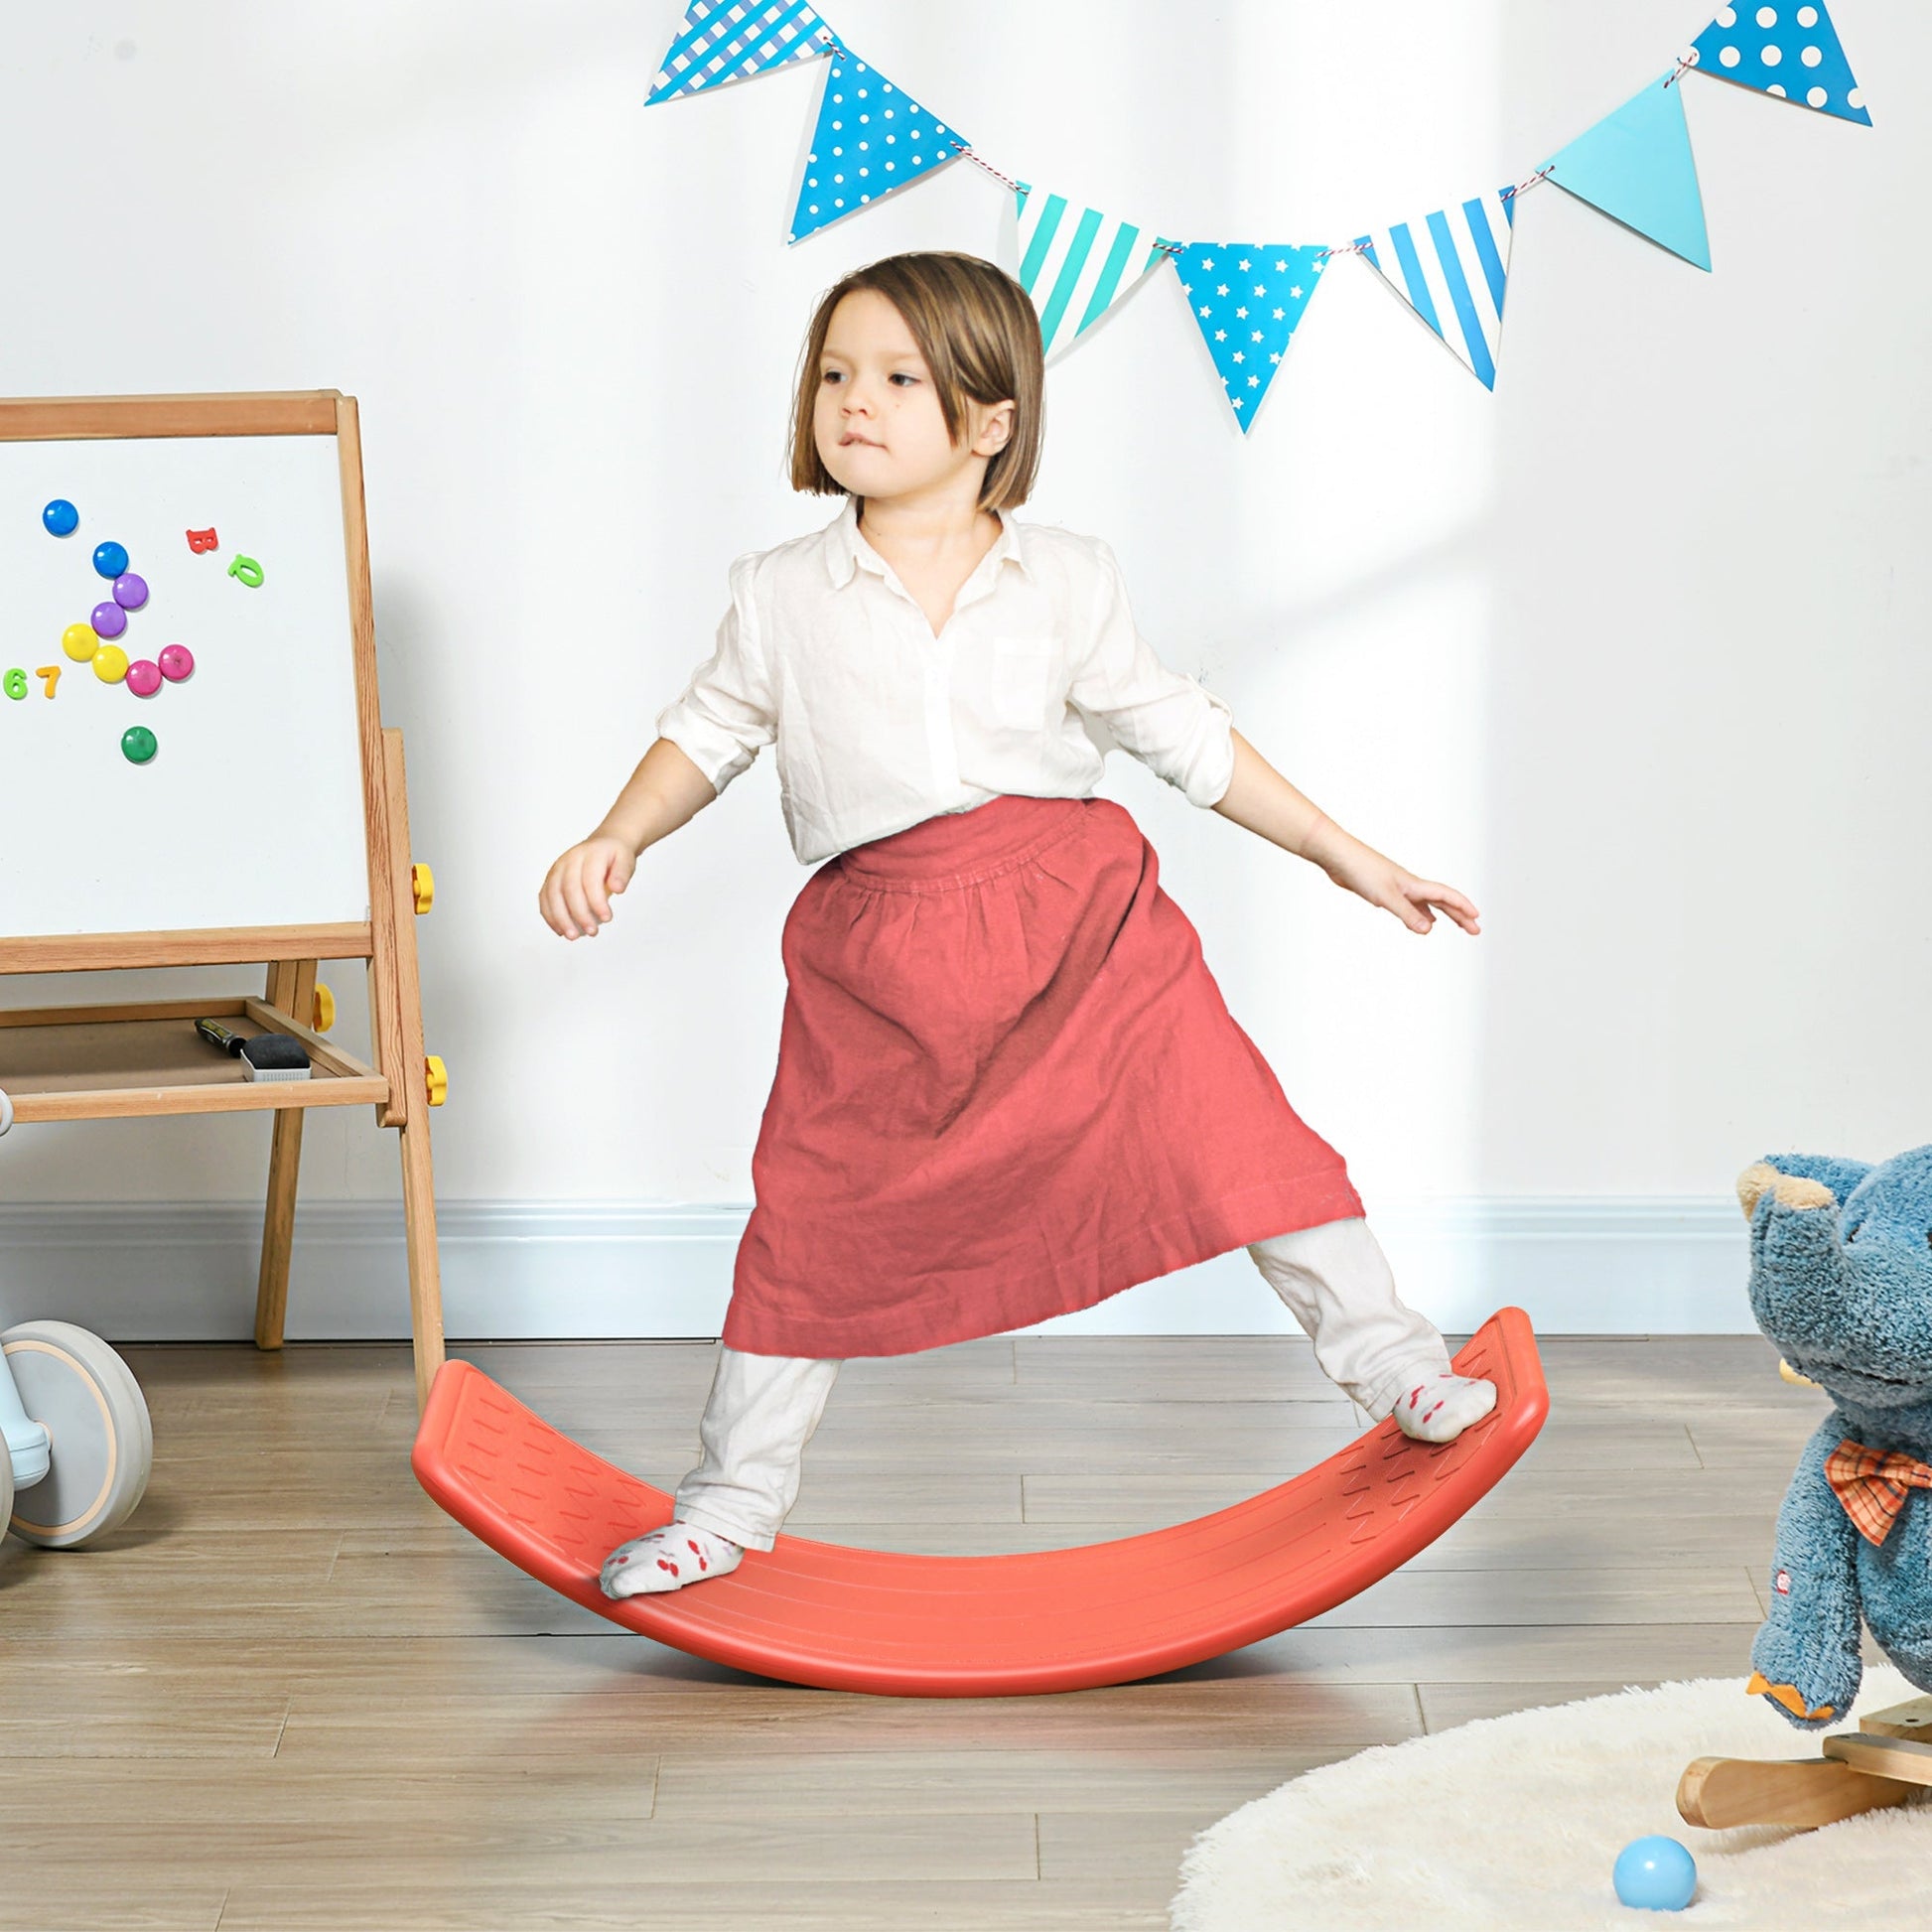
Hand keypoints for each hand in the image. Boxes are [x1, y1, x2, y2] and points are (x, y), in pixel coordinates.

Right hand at [539, 835, 635, 939]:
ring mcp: (557, 869)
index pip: (590, 880)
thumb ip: (622, 873)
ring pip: (553, 894)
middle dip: (579, 913)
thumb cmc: (614, 856)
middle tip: (592, 932)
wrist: (604, 844)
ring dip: (561, 918)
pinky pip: (545, 898)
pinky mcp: (551, 879)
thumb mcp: (626, 860)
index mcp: (590, 854)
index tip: (607, 919)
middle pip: (569, 888)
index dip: (597, 901)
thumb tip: (617, 889)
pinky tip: (560, 930)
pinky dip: (550, 915)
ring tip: (572, 936)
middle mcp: (569, 860)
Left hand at [1302, 819, 1480, 936]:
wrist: (1338, 857)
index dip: (1463, 907)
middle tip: (1475, 930)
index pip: (1446, 896)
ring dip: (1443, 915)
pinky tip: (1422, 921)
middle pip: (1442, 901)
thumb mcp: (1386, 896)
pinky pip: (1410, 906)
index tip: (1477, 919)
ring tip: (1456, 925)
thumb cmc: (1360, 870)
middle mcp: (1410, 886)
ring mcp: (1398, 888)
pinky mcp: (1384, 892)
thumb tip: (1428, 930)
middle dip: (1460, 915)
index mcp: (1414, 884)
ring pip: (1427, 904)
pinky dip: (1420, 914)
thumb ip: (1407, 913)